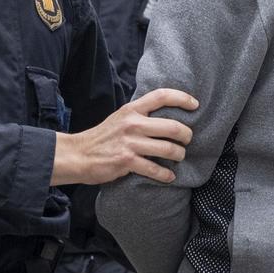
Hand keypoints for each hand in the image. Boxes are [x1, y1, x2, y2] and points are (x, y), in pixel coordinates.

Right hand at [53, 87, 197, 185]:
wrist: (78, 154)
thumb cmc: (103, 137)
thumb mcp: (120, 118)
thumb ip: (140, 115)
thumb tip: (165, 115)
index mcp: (132, 110)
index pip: (162, 96)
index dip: (182, 98)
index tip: (195, 105)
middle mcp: (133, 124)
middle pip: (173, 127)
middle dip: (187, 136)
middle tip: (187, 141)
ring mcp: (130, 143)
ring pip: (169, 149)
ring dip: (179, 155)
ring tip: (179, 157)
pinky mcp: (127, 161)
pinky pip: (156, 169)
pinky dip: (166, 175)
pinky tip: (169, 176)